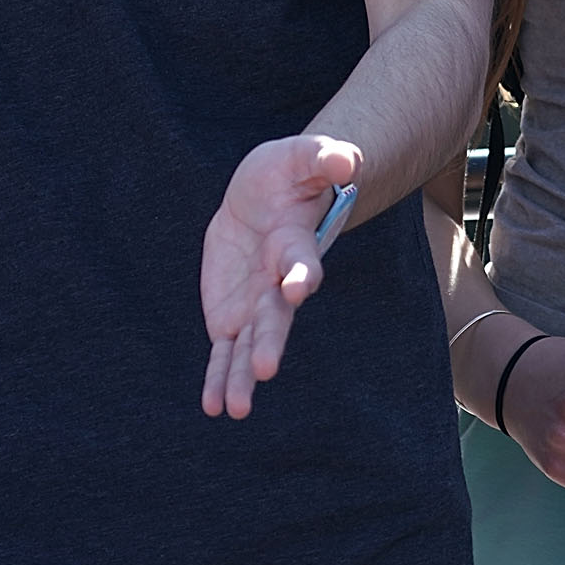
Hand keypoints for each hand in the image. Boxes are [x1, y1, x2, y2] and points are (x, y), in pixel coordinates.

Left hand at [200, 134, 360, 417]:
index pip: (300, 261)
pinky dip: (218, 377)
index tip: (296, 288)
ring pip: (249, 344)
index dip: (299, 273)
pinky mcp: (229, 315)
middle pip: (274, 316)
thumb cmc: (288, 173)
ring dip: (242, 375)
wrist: (263, 196)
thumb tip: (351, 159)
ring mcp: (254, 304)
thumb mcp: (302, 155)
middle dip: (270, 342)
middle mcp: (278, 283)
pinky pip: (224, 351)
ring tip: (237, 408)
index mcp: (295, 244)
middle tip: (265, 369)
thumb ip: (326, 157)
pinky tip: (214, 407)